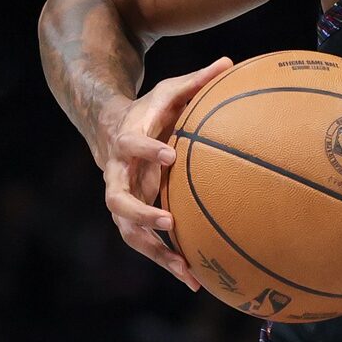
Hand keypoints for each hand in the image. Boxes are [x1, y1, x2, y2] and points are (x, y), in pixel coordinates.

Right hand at [102, 56, 232, 289]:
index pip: (131, 144)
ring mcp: (121, 198)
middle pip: (117, 200)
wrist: (110, 128)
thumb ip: (196, 80)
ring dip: (156, 253)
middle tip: (168, 223)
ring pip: (129, 232)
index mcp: (126, 141)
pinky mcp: (131, 217)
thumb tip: (231, 61)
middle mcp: (117, 174)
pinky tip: (196, 280)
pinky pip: (145, 243)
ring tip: (187, 272)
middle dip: (141, 214)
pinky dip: (167, 261)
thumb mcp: (169, 91)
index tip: (168, 154)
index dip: (146, 149)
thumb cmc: (149, 109)